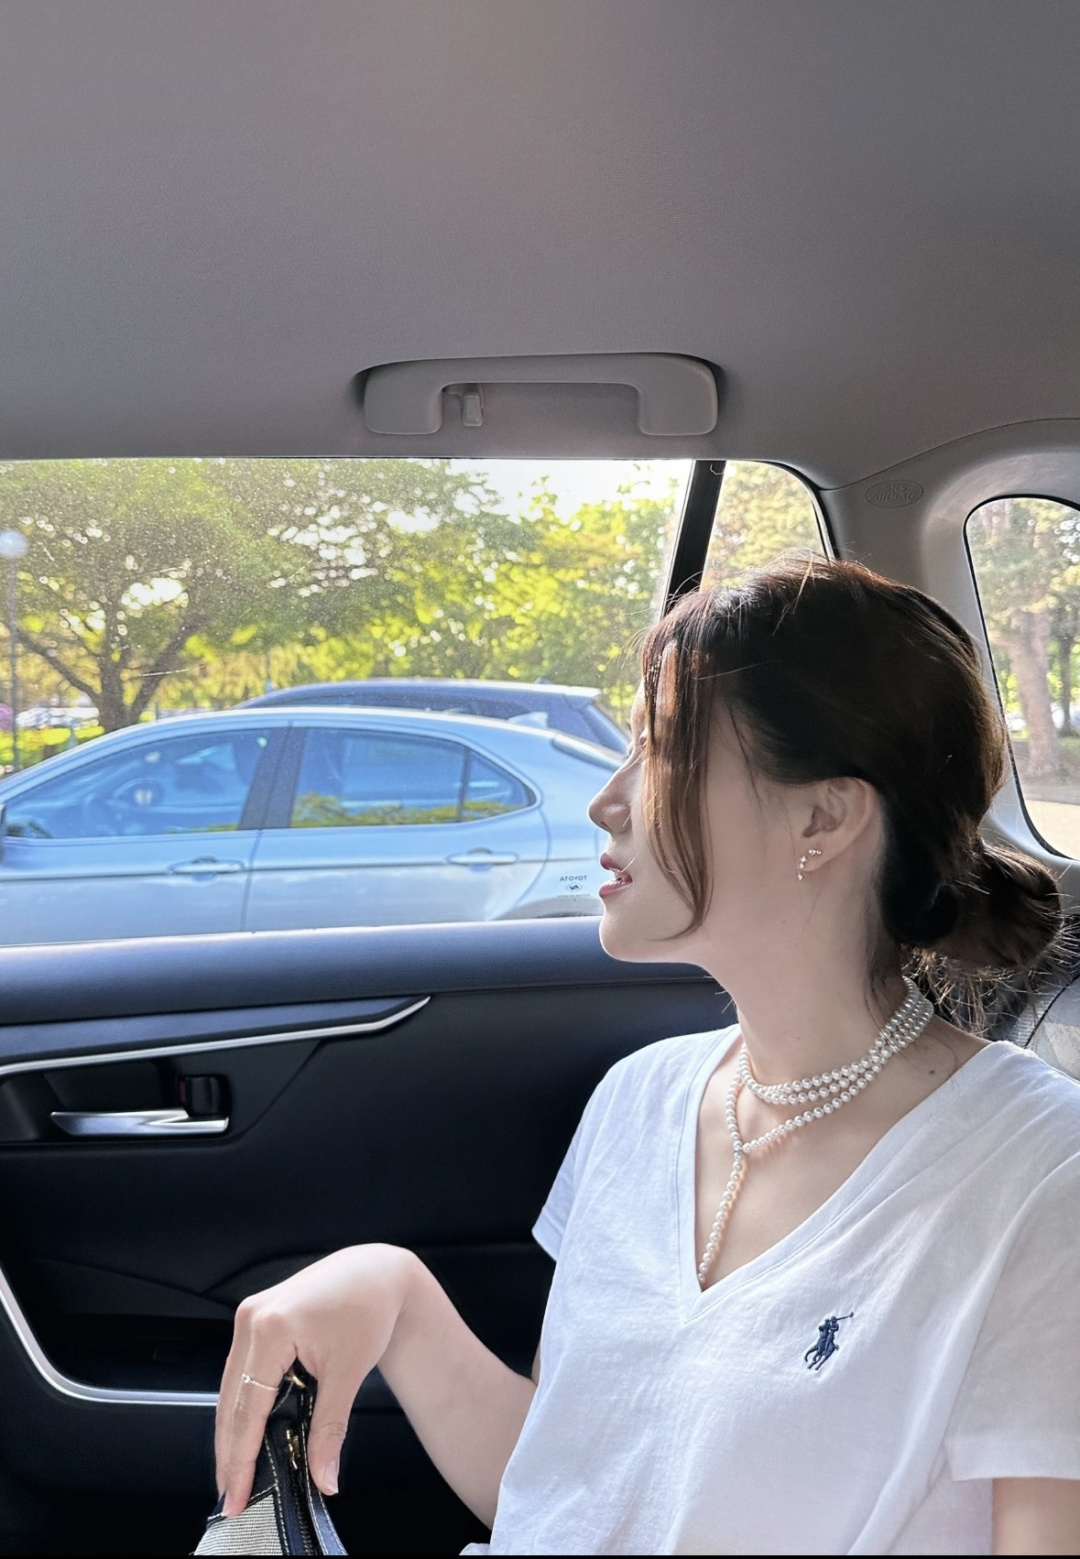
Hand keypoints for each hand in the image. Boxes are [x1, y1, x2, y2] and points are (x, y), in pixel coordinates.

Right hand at [215, 1244, 417, 1515]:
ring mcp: (249, 1315)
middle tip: (230, 1497)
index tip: (235, 1496)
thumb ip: (330, 1429)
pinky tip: (244, 1434)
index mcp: (271, 1328)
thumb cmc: (368, 1309)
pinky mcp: (255, 1318)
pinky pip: (241, 1370)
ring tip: (234, 1475)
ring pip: (231, 1387)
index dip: (240, 1458)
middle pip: (232, 1400)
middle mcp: (251, 1318)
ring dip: (232, 1432)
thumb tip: (324, 1477)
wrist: (376, 1272)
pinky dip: (242, 1405)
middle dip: (230, 1452)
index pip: (247, 1407)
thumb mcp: (349, 1372)